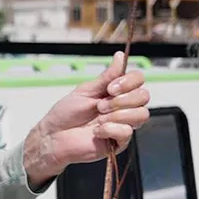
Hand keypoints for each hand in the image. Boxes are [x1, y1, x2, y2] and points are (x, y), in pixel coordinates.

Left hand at [22, 50, 150, 188]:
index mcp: (116, 92)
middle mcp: (124, 107)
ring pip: (141, 114)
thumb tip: (120, 56)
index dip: (129, 82)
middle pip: (144, 96)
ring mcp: (123, 124)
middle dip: (120, 100)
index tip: (110, 88)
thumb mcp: (86, 90)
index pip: (139, 80)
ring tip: (98, 119)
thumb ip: (107, 76)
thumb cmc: (67, 113)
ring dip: (117, 115)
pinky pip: (127, 132)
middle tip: (100, 106)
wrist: (54, 136)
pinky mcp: (120, 142)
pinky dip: (110, 129)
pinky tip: (97, 131)